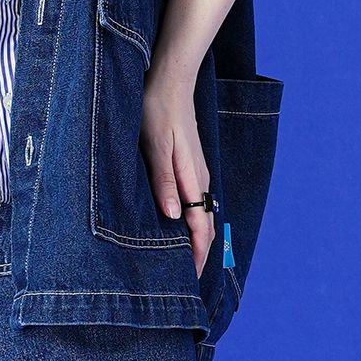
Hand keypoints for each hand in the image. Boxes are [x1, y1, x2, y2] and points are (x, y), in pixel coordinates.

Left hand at [140, 49, 215, 279]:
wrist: (171, 80)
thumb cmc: (158, 111)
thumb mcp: (155, 147)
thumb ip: (164, 182)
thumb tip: (174, 217)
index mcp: (193, 178)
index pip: (200, 226)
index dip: (197, 253)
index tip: (191, 278)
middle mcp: (200, 178)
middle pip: (205, 225)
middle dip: (201, 253)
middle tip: (189, 280)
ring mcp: (197, 171)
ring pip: (202, 214)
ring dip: (198, 238)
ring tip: (187, 261)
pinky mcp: (190, 164)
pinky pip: (197, 201)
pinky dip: (194, 221)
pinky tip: (183, 226)